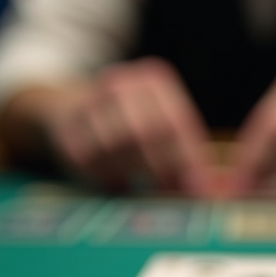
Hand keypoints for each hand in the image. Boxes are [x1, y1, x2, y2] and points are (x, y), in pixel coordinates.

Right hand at [10, 57, 214, 194]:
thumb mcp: (162, 129)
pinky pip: (90, 160)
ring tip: (142, 188)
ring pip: (117, 146)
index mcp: (153, 81)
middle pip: (147, 132)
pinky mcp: (66, 128)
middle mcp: (120, 84)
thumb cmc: (131, 125)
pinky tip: (117, 184)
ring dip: (132, 174)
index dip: (188, 161)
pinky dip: (107, 178)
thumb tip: (209, 194)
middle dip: (163, 169)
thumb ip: (188, 158)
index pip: (175, 123)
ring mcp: (89, 102)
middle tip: (171, 195)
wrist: (67, 108)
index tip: (198, 191)